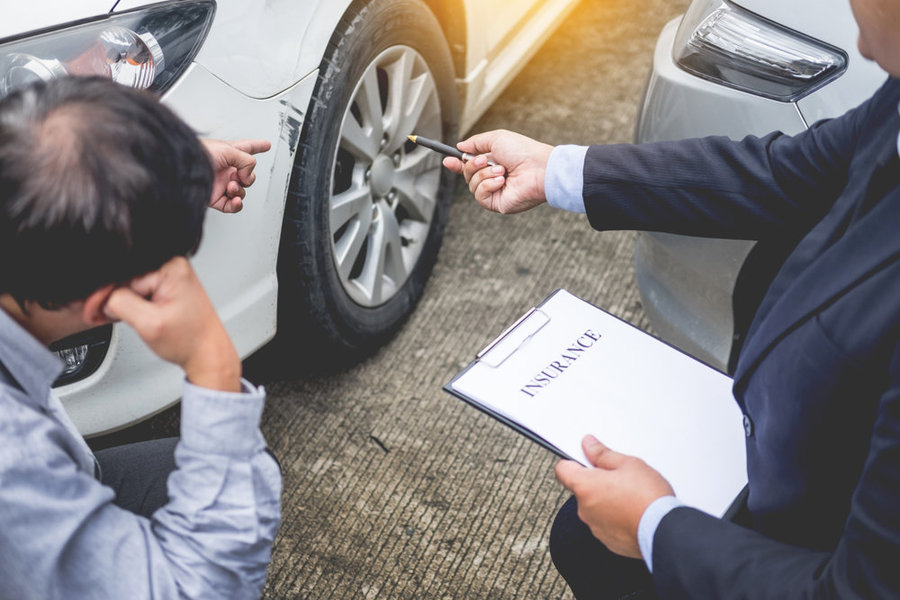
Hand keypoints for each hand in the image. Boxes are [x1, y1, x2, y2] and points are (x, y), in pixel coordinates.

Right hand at [103, 257, 240, 391]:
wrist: (208, 354)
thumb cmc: (189, 341)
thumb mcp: (148, 323)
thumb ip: (121, 303)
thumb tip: (104, 295)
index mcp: (172, 268)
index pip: (124, 275)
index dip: (105, 294)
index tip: (92, 309)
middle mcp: (174, 266)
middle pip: (127, 278)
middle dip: (110, 298)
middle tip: (98, 316)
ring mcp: (173, 275)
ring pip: (132, 285)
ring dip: (120, 302)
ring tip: (116, 318)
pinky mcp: (171, 285)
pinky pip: (142, 290)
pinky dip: (132, 303)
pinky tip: (130, 314)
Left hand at [203, 139, 271, 212]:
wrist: (182, 170)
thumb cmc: (197, 155)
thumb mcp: (228, 150)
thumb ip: (246, 160)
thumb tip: (247, 176)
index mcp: (229, 153)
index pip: (247, 148)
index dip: (258, 146)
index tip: (266, 144)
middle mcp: (226, 169)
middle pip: (248, 175)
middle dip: (248, 178)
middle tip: (239, 176)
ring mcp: (222, 184)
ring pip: (242, 191)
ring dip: (240, 190)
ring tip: (231, 186)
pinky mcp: (217, 199)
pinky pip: (233, 206)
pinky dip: (237, 204)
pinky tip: (235, 200)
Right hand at [442, 129, 552, 213]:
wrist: (539, 168)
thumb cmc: (523, 152)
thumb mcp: (496, 138)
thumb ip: (475, 142)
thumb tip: (460, 146)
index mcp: (493, 162)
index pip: (469, 165)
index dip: (457, 164)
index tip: (447, 160)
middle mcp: (493, 177)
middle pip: (467, 174)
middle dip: (472, 165)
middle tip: (485, 160)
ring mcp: (495, 191)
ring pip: (471, 185)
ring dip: (484, 174)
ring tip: (502, 170)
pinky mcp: (497, 203)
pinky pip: (479, 195)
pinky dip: (487, 185)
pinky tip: (501, 181)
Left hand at [555, 435, 674, 558]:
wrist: (664, 531)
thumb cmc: (648, 498)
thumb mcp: (628, 464)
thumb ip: (602, 454)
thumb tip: (588, 445)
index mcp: (585, 486)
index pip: (562, 469)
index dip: (572, 461)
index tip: (585, 458)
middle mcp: (584, 509)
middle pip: (581, 489)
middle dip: (596, 481)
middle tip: (618, 477)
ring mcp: (595, 526)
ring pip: (594, 506)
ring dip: (606, 500)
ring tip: (630, 495)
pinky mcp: (607, 540)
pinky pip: (605, 523)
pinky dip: (615, 517)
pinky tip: (632, 511)